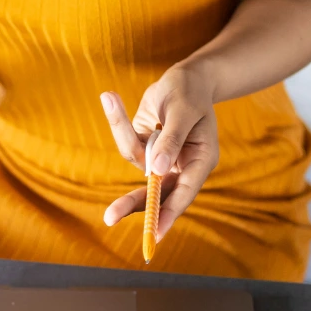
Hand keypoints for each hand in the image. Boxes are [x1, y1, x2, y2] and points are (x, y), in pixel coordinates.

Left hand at [99, 64, 220, 241]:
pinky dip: (118, 122)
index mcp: (201, 160)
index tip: (154, 233)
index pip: (183, 193)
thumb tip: (154, 170)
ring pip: (138, 164)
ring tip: (110, 98)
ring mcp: (162, 158)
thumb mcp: (184, 111)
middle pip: (157, 193)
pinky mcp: (146, 147)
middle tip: (109, 217)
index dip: (168, 214)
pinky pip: (129, 143)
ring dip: (122, 133)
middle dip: (133, 203)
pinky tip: (110, 98)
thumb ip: (171, 140)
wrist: (187, 77)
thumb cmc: (191, 91)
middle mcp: (181, 165)